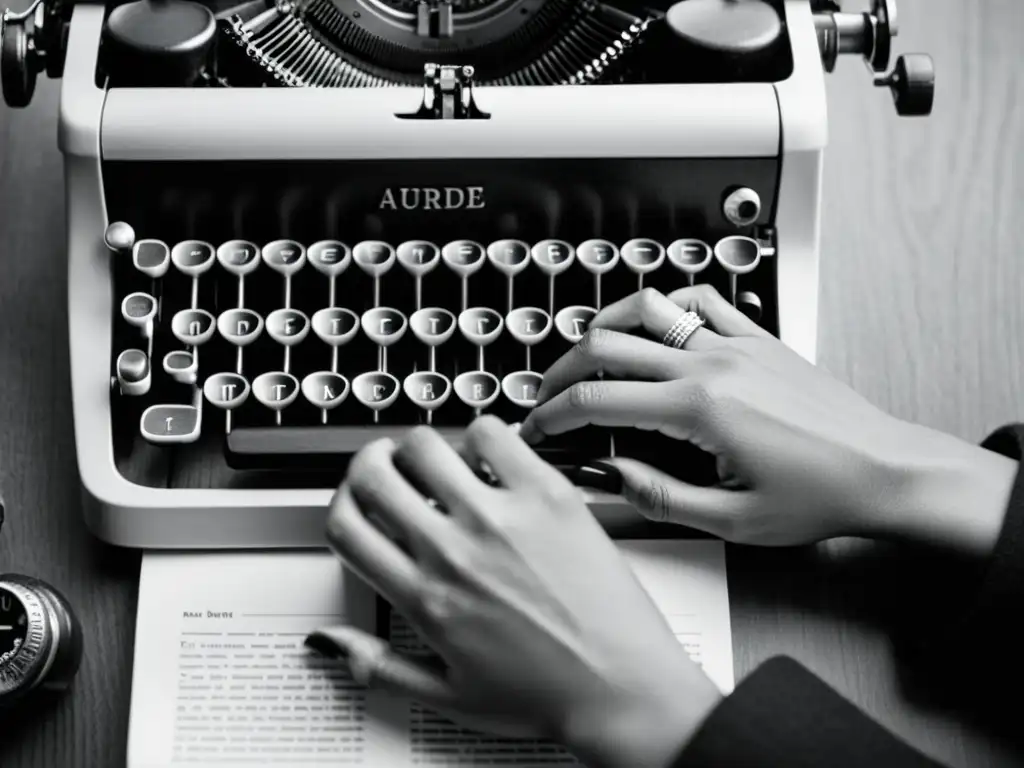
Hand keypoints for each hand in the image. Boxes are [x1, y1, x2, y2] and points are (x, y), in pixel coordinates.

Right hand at [309, 417, 720, 767]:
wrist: (623, 687)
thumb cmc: (549, 693)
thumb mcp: (448, 696)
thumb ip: (379, 668)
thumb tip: (331, 643)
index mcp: (425, 599)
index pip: (347, 527)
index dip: (340, 503)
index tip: (356, 500)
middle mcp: (454, 553)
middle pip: (373, 475)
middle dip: (370, 463)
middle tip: (388, 466)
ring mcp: (501, 519)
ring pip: (426, 445)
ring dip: (421, 448)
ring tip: (441, 461)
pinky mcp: (548, 495)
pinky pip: (494, 434)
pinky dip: (484, 436)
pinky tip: (494, 460)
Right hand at [519, 286, 1017, 555]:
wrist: (884, 470)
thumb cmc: (820, 495)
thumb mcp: (730, 520)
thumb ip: (657, 495)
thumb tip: (609, 475)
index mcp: (698, 410)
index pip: (598, 401)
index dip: (555, 416)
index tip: (539, 429)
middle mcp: (711, 365)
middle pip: (606, 345)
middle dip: (562, 371)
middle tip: (549, 397)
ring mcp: (735, 344)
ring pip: (647, 309)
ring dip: (605, 327)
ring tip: (586, 353)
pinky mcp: (757, 338)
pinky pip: (701, 301)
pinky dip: (666, 306)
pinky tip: (657, 327)